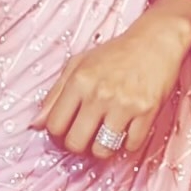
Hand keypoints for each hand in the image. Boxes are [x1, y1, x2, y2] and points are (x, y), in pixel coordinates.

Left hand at [29, 10, 190, 159]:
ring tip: (106, 134)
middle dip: (78, 146)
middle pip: (75, 143)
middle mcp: (99, 93)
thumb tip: (35, 125)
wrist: (155, 40)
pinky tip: (127, 128)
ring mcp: (123, 104)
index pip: (54, 125)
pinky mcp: (146, 112)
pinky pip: (130, 146)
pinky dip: (127, 143)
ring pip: (102, 150)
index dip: (57, 135)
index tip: (66, 132)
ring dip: (103, 148)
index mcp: (79, 80)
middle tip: (86, 137)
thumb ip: (55, 94)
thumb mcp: (79, 64)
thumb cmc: (115, 53)